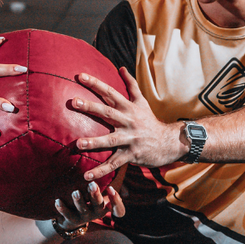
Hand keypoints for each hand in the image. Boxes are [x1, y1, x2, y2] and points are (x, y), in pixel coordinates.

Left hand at [49, 181, 123, 235]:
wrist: (73, 219)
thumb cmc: (89, 201)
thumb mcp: (100, 196)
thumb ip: (105, 184)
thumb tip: (109, 164)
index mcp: (106, 207)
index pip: (118, 209)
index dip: (116, 200)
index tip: (111, 188)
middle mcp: (97, 213)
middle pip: (98, 205)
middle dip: (95, 195)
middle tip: (92, 184)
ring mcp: (84, 217)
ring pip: (82, 209)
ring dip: (79, 201)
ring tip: (75, 192)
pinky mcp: (72, 219)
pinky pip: (67, 214)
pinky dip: (62, 207)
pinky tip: (58, 200)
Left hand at [70, 67, 183, 182]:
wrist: (170, 142)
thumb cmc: (151, 122)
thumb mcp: (142, 102)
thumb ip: (131, 85)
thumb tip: (121, 67)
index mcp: (129, 108)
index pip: (110, 92)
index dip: (95, 83)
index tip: (80, 76)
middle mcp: (128, 121)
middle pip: (108, 112)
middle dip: (91, 107)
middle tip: (74, 101)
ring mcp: (130, 139)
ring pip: (110, 140)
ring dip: (94, 142)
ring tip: (78, 144)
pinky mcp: (131, 155)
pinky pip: (114, 164)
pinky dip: (101, 171)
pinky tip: (87, 176)